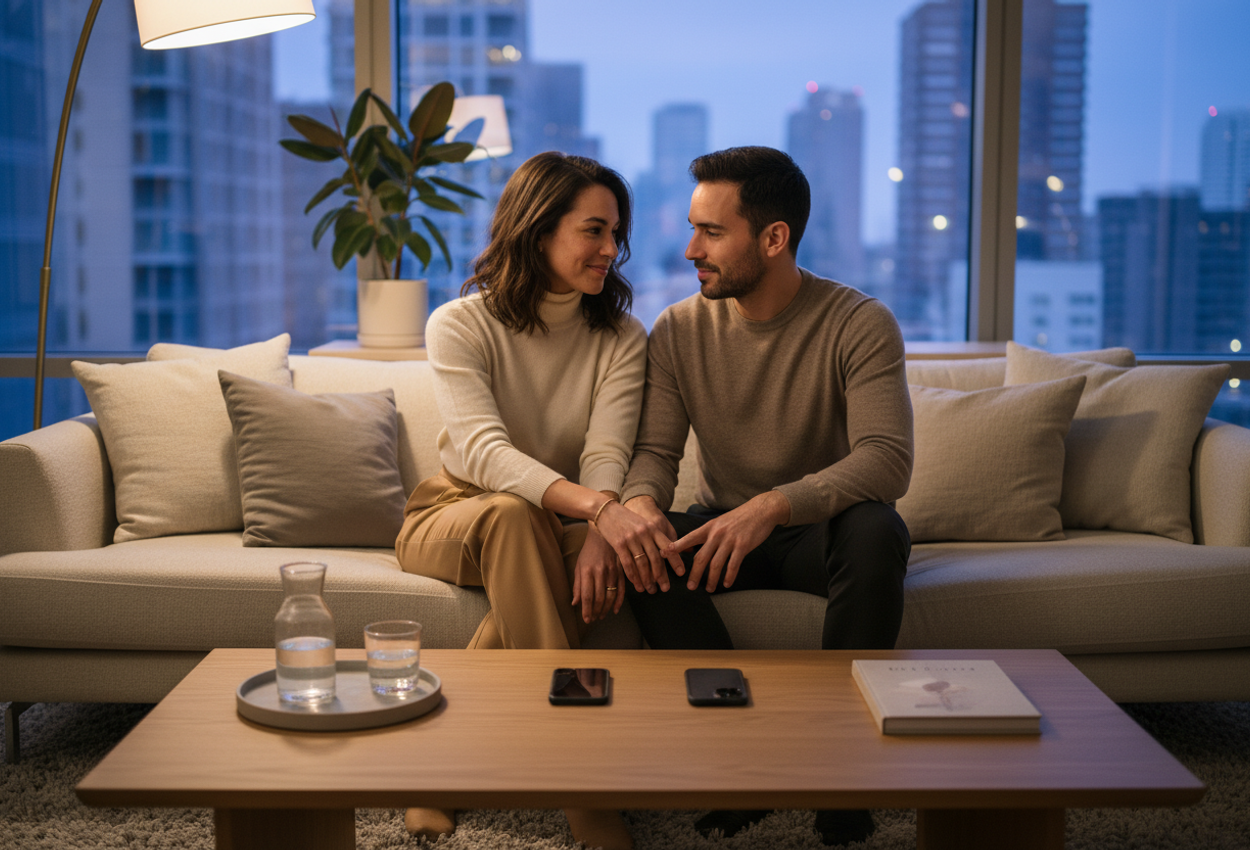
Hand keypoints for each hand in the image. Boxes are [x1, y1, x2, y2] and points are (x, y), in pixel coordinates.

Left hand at [571, 526, 624, 622]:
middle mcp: (601, 572)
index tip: (586, 619)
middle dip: (596, 612)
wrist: (604, 535)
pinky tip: (615, 610)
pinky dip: (619, 601)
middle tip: (593, 619)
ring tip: (601, 616)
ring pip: (611, 596)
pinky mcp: (621, 571)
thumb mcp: (579, 566)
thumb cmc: (589, 551)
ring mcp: (612, 572)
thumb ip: (577, 585)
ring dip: (606, 609)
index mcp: (587, 571)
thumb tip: (575, 603)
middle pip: (599, 598)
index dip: (587, 610)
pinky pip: (622, 589)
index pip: (587, 595)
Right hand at [594, 496, 682, 592]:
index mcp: (653, 528)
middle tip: (665, 588)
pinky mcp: (619, 544)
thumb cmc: (627, 519)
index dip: (675, 560)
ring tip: (649, 590)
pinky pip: (628, 564)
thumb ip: (655, 536)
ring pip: (642, 564)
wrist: (607, 510)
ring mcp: (631, 538)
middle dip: (661, 576)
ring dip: (646, 579)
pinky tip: (636, 584)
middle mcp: (644, 533)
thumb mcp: (644, 523)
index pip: (668, 546)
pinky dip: (633, 576)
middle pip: (656, 558)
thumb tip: (667, 552)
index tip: (681, 573)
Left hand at [667, 491, 790, 592]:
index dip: (676, 547)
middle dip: (694, 574)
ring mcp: (730, 540)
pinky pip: (733, 565)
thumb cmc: (739, 518)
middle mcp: (717, 534)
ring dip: (711, 579)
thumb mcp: (719, 522)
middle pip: (701, 557)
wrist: (761, 510)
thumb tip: (691, 546)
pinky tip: (726, 584)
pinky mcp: (743, 545)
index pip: (689, 538)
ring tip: (709, 589)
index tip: (664, 554)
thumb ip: (707, 534)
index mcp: (709, 527)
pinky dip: (729, 576)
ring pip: (716, 564)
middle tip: (690, 587)